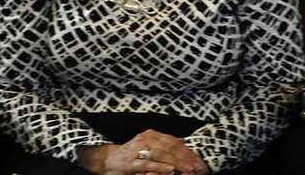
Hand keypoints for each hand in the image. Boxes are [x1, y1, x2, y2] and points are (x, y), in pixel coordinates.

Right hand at [77, 130, 208, 173]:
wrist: (107, 160)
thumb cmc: (130, 155)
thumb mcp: (149, 146)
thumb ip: (165, 143)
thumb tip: (183, 140)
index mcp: (152, 134)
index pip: (173, 142)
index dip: (187, 151)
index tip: (198, 160)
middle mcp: (145, 138)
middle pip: (170, 148)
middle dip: (185, 158)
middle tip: (197, 167)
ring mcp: (137, 149)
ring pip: (161, 155)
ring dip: (177, 163)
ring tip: (188, 169)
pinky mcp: (130, 161)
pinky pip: (148, 164)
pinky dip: (160, 167)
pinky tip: (170, 170)